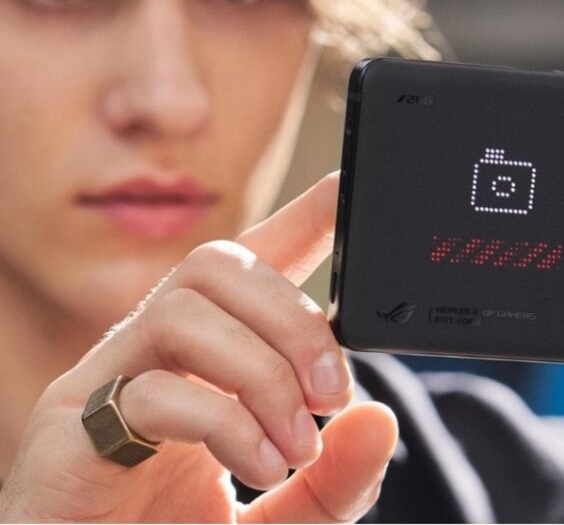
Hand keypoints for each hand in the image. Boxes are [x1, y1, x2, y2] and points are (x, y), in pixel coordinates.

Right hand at [0, 173, 395, 522]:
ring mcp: (98, 393)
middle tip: (333, 390)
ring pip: (182, 307)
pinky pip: (148, 392)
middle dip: (293, 315)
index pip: (247, 271)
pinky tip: (258, 466)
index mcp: (197, 369)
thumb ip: (334, 477)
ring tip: (295, 441)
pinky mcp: (63, 441)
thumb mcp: (286, 519)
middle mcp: (146, 363)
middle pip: (216, 266)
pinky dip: (224, 423)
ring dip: (262, 368)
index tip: (346, 189)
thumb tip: (381, 417)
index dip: (298, 222)